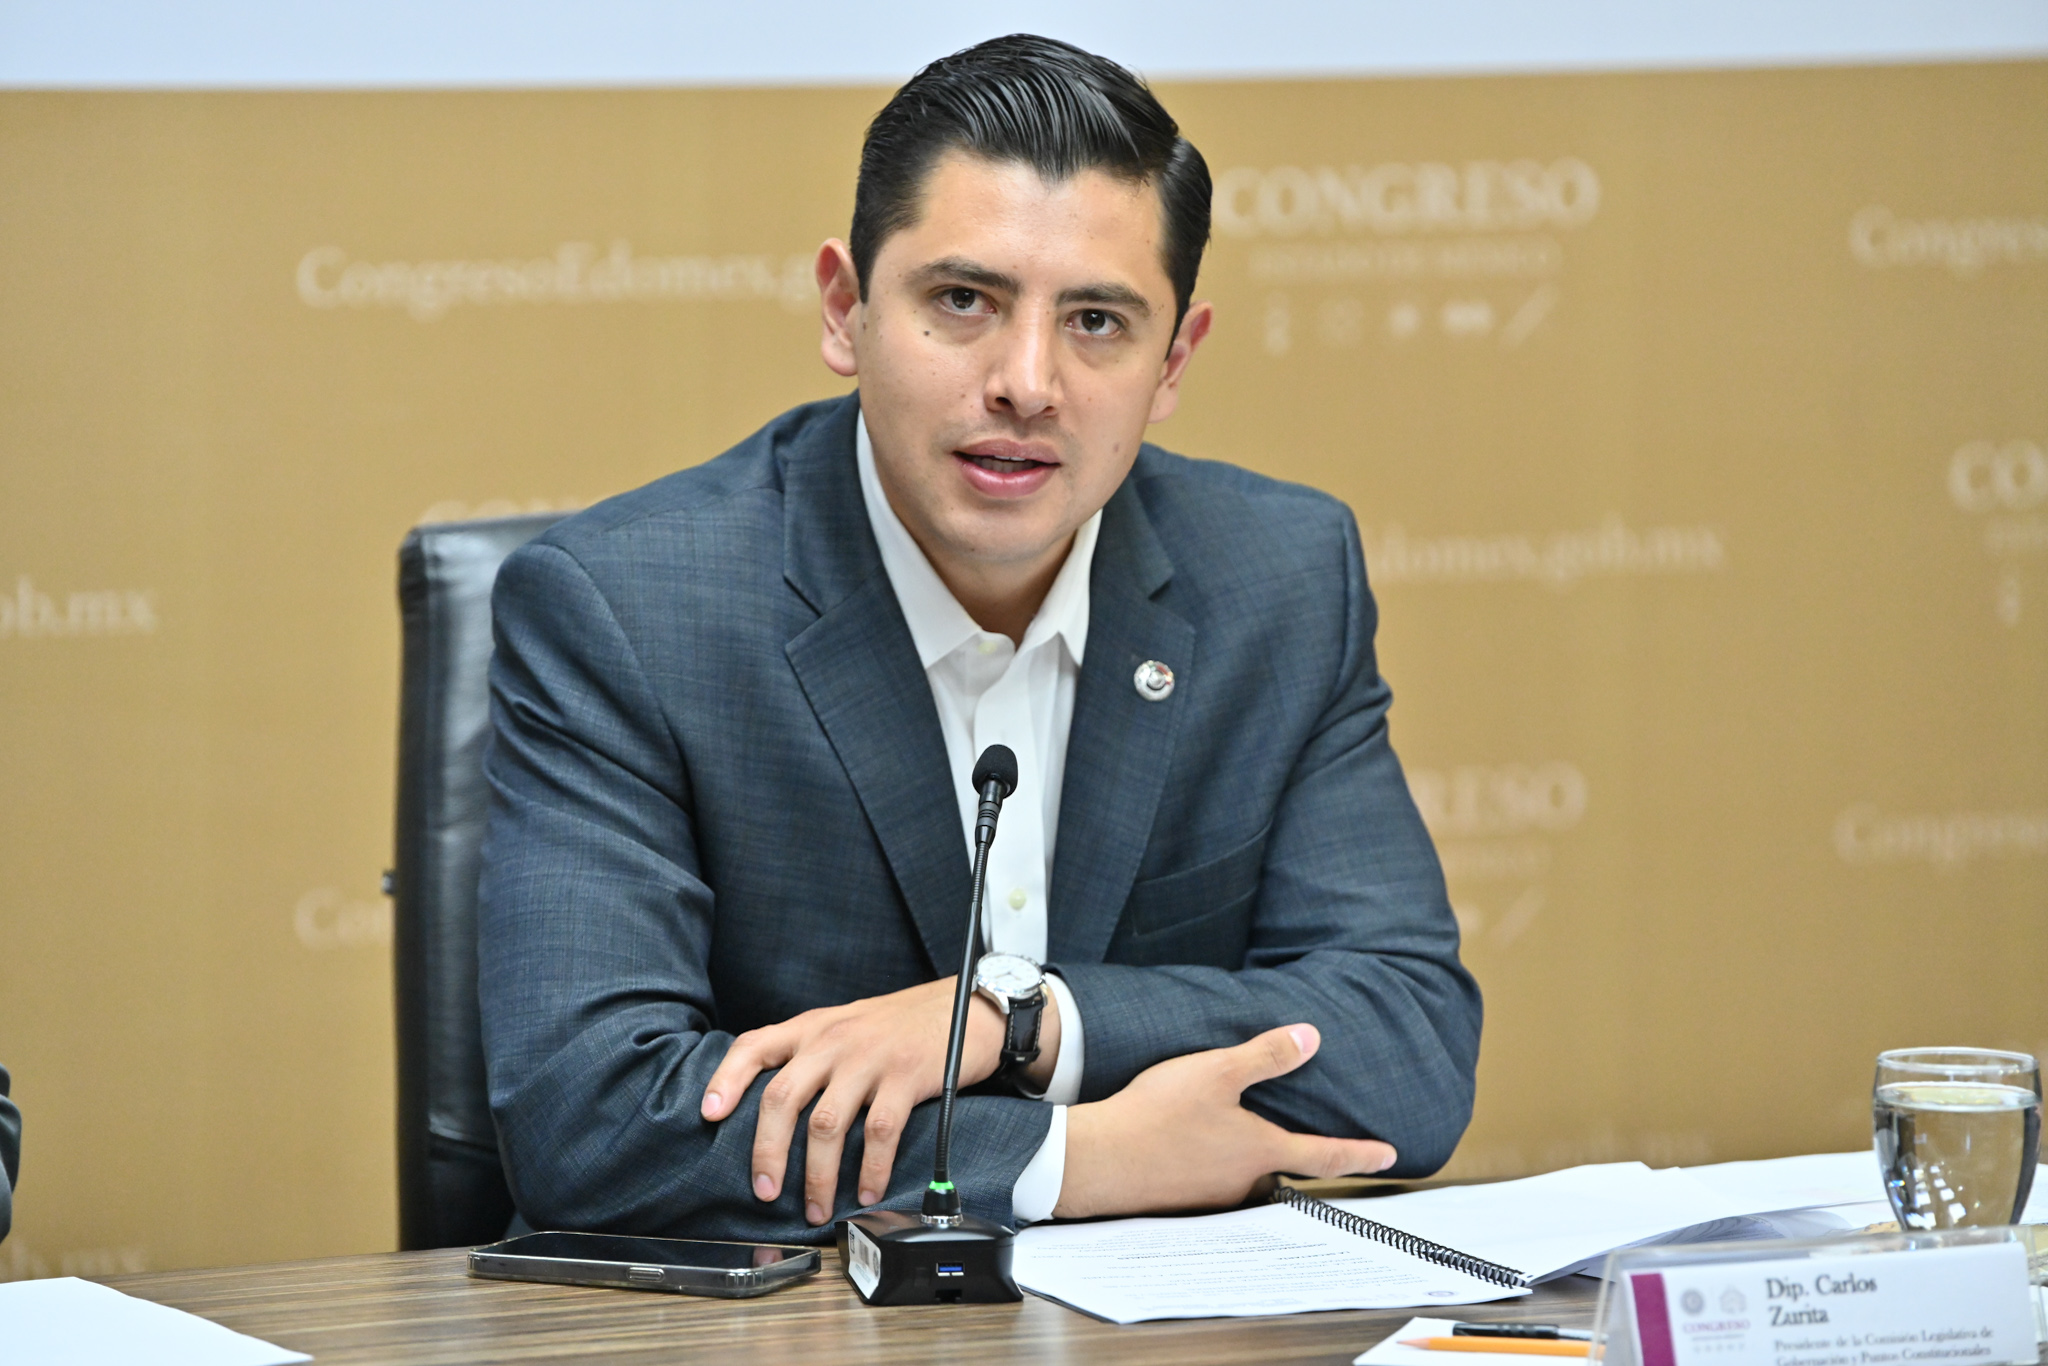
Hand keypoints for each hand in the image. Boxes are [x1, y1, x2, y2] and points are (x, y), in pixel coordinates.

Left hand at [700, 977, 1061, 1224]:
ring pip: (826, 1125)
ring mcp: (869, 1058)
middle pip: (783, 1098)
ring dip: (818, 1176)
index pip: (754, 1046)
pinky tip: (868, 1191)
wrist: (965, 1007)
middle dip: (767, 1152)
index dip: (725, 1080)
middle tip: (765, 1192)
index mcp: (812, 1028)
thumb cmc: (900, 1026)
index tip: (708, 1115)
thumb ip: (809, 1055)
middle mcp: (833, 1040)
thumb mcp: (845, 1026)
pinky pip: (880, 1133)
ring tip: (818, 1208)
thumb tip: (771, 1110)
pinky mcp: (906, 1077)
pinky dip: (871, 1170)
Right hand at [1053, 1023, 1395, 1218]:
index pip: (1327, 1155)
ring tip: (1219, 1126)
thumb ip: (1267, 1056)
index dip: (1362, 1153)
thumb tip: (1311, 1038)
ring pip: (1241, 1173)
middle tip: (1282, 1128)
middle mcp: (1244, 1182)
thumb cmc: (1158, 1115)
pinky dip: (1206, 1160)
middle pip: (1279, 1166)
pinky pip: (1208, 1178)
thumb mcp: (1217, 1071)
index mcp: (1261, 1150)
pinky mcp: (1181, 1199)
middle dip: (1282, 1148)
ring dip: (1238, 1153)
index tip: (1390, 1155)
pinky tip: (1184, 1141)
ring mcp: (1212, 1196)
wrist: (1099, 1160)